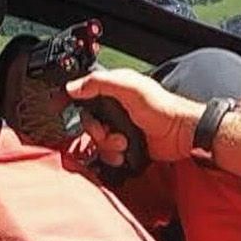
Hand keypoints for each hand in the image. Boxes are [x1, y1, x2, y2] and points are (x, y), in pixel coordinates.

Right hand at [66, 67, 203, 165]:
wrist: (180, 135)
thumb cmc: (162, 108)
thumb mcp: (130, 88)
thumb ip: (100, 83)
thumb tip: (73, 87)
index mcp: (115, 89)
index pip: (85, 93)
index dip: (72, 101)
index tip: (60, 108)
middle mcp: (115, 108)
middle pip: (88, 123)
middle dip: (97, 132)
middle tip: (109, 133)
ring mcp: (120, 128)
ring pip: (97, 142)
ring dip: (108, 146)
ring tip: (123, 144)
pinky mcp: (126, 146)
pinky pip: (108, 155)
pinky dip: (114, 157)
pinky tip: (125, 153)